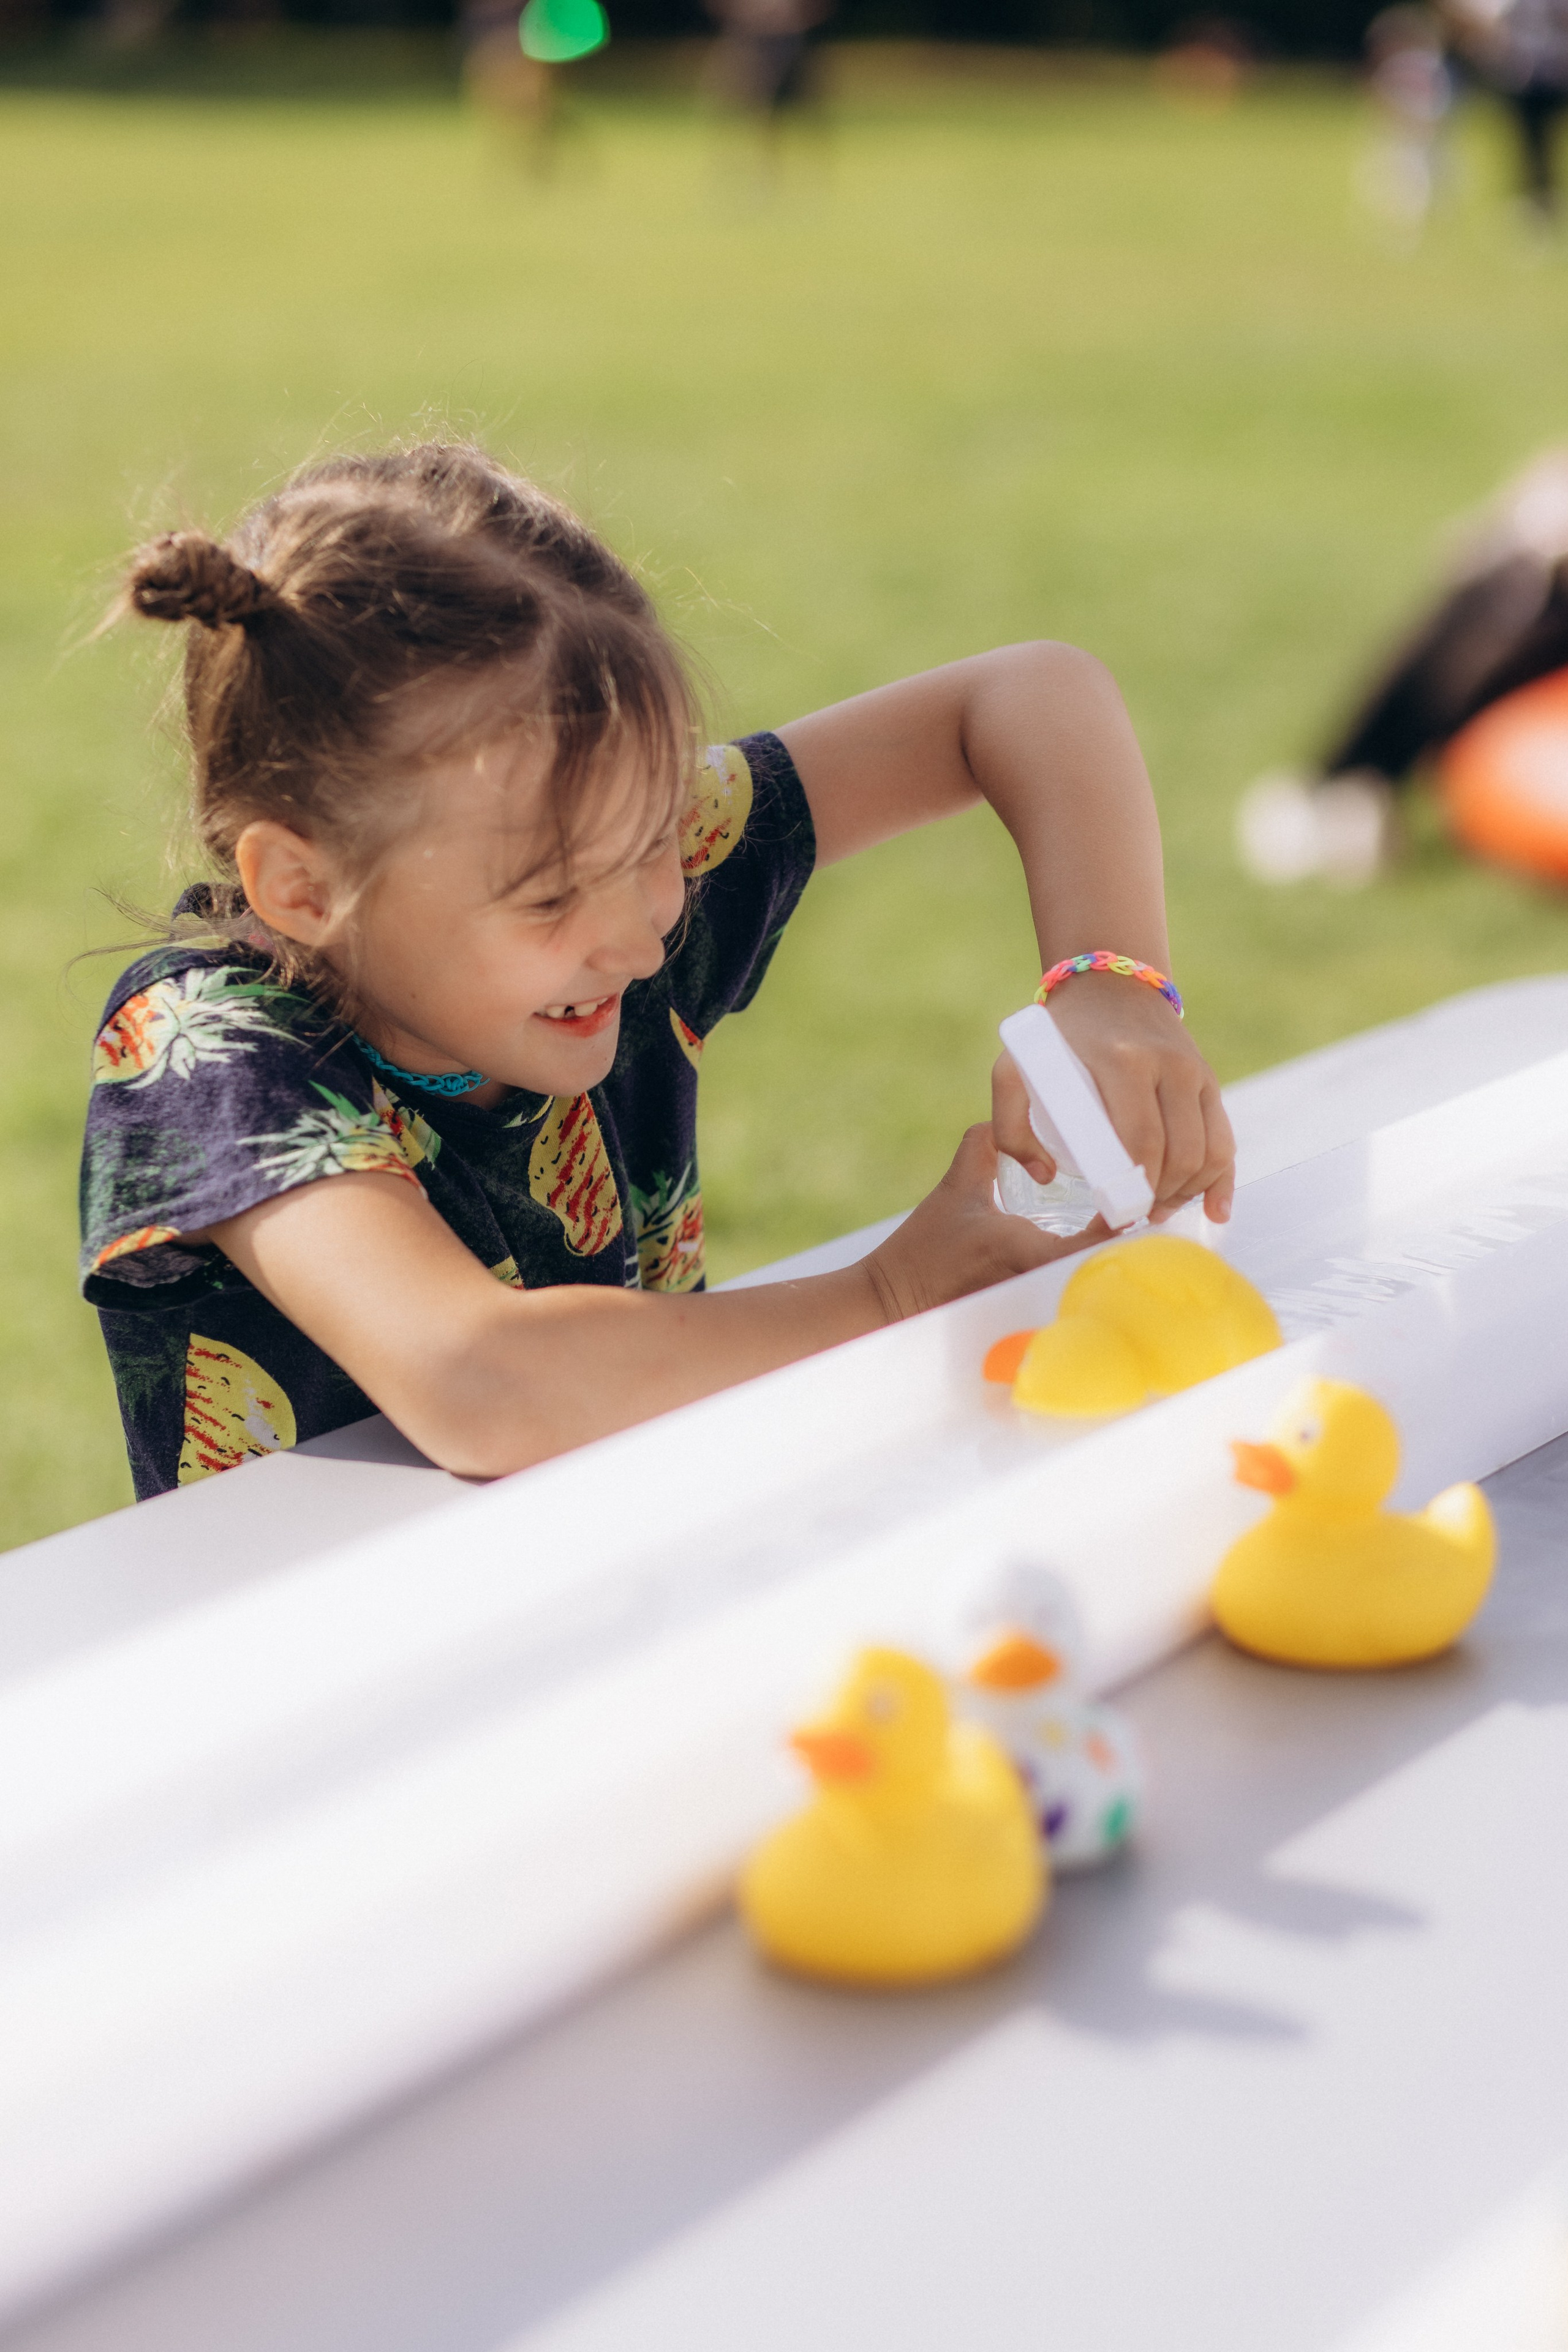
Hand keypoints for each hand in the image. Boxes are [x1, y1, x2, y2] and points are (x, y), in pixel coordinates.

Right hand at [863, 1124, 1107, 1322]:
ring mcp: (1036, 1300)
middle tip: (1139, 1205)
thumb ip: (981, 1148)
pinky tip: (1091, 1250)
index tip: (1131, 1193)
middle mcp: (1040, 1281)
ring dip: (1108, 1254)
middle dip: (1125, 1237)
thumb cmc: (923, 1250)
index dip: (1122, 1217)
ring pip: (1090, 1278)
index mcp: (1027, 1251)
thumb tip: (1003, 1120)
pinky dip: (1085, 1268)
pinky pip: (1071, 1287)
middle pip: (1105, 1263)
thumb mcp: (954, 1190)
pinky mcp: (1028, 1309)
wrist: (895, 1299)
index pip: (1097, 1239)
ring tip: (1123, 1223)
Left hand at [991, 972, 1235, 1224]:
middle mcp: (1167, 1064)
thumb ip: (1009, 1123)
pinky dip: (1222, 1179)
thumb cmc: (1057, 1036)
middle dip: (1159, 1197)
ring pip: (1208, 1151)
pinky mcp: (1208, 1080)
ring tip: (1156, 1210)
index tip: (1113, 1215)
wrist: (1110, 985)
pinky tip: (1214, 1210)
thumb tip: (1044, 1176)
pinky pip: (1225, 1139)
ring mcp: (1194, 1071)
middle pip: (1179, 1152)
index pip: (1141, 1140)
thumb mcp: (1015, 1067)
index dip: (1133, 1188)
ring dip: (1186, 1192)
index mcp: (1122, 1061)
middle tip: (1132, 1218)